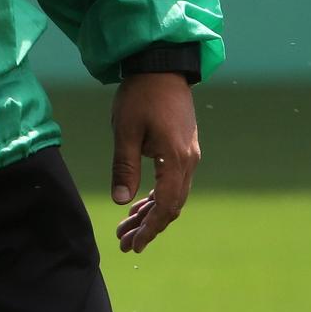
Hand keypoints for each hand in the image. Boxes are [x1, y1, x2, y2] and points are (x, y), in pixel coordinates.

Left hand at [109, 71, 199, 253]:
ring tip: (127, 227)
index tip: (134, 245)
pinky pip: (173, 182)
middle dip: (148, 227)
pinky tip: (139, 204)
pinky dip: (157, 196)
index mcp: (175, 160)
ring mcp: (189, 155)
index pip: (165, 206)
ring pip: (173, 195)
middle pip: (171, 205)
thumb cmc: (140, 95)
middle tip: (125, 243)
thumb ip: (124, 168)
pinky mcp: (183, 148)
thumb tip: (121, 202)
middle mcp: (188, 161)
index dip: (150, 228)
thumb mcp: (125, 132)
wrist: (161, 66)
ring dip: (151, 213)